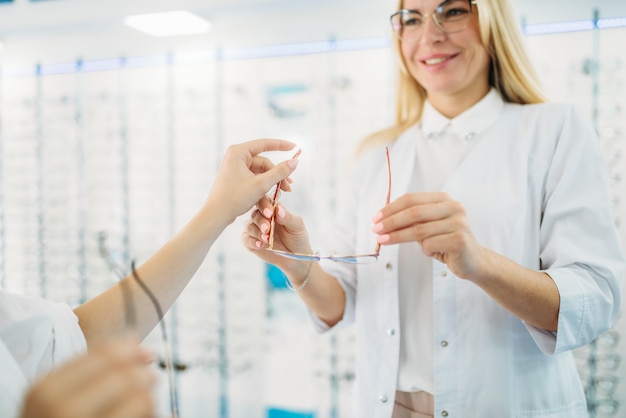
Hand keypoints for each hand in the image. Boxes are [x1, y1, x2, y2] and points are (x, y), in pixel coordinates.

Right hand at [21, 338, 156, 417]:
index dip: (133, 349)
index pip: (104, 353)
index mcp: (46, 390)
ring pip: (141, 399)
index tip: (148, 354)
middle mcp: (61, 410)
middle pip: (126, 374)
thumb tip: (138, 344)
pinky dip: (153, 415)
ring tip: (144, 407)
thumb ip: (90, 370)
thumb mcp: (58, 397)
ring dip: (150, 399)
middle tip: (151, 381)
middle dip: (145, 375)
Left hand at [207, 138, 298, 224]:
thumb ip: (280, 172)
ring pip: (261, 172)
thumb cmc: (235, 198)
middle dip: (278, 175)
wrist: (216, 215)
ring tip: (284, 192)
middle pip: (264, 163)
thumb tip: (295, 162)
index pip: (264, 144)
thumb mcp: (261, 184)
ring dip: (272, 182)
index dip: (281, 145)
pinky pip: (255, 179)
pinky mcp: (237, 179)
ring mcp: (236, 168)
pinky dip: (264, 186)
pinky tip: (272, 196)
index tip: (294, 147)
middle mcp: (236, 157)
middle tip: (289, 186)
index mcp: (238, 152)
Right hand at [242, 197, 313, 276]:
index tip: (270, 214)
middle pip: (254, 213)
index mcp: (273, 208)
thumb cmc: (297, 237)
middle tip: (267, 229)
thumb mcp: (297, 226)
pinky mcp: (250, 241)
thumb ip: (288, 217)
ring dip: (257, 232)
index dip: (265, 205)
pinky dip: (252, 241)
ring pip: (248, 226)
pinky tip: (260, 245)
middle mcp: (261, 216)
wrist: (295, 256)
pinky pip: (246, 239)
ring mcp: (254, 228)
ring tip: (266, 239)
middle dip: (260, 221)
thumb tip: (278, 210)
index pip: (264, 200)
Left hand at [372, 192, 486, 279]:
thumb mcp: (428, 227)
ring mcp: (458, 223)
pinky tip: (430, 252)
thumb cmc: (446, 242)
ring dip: (397, 236)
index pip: (411, 199)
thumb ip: (411, 220)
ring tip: (382, 241)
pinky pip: (430, 244)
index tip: (376, 218)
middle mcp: (453, 207)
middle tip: (375, 230)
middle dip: (390, 222)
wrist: (473, 261)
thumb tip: (382, 220)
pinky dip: (424, 250)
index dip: (391, 208)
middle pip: (413, 213)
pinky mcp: (460, 240)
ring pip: (419, 230)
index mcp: (443, 199)